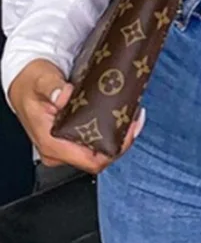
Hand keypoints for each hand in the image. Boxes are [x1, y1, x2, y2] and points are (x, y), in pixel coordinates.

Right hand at [7, 58, 144, 174]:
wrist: (24, 81)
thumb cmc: (30, 83)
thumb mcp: (40, 80)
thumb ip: (51, 87)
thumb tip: (64, 95)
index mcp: (51, 143)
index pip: (90, 161)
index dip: (115, 150)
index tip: (129, 131)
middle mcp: (58, 149)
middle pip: (98, 158)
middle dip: (120, 140)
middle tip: (135, 118)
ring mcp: (64, 146)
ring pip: (98, 150)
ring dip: (117, 135)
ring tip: (131, 115)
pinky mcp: (70, 137)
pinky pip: (93, 141)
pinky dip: (109, 130)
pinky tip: (120, 115)